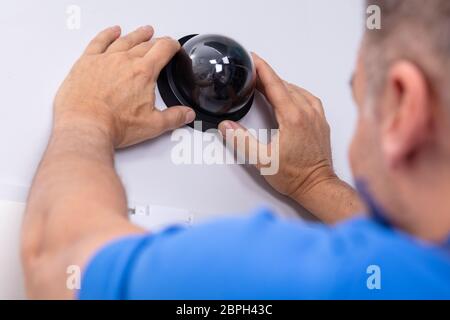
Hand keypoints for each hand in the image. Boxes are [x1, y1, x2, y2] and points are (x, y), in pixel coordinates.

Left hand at [53, 25, 195, 147]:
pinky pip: (99, 41)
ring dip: (136, 35)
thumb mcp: (152, 125)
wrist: (85, 126)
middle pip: (145, 44)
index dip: (172, 46)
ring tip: (143, 32)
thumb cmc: (114, 125)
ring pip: (124, 40)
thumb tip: (186, 114)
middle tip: (160, 42)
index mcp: (143, 72)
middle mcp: (125, 61)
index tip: (174, 46)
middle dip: (156, 42)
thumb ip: (173, 118)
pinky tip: (113, 32)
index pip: (163, 50)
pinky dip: (108, 34)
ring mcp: (104, 59)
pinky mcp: (86, 62)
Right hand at [219, 53, 334, 198]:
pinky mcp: (321, 122)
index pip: (275, 84)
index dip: (262, 69)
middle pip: (284, 85)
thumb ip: (241, 141)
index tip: (253, 58)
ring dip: (280, 84)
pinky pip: (308, 98)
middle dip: (267, 76)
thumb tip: (226, 127)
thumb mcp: (262, 161)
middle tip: (251, 72)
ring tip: (265, 84)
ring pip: (297, 90)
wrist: (318, 186)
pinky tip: (289, 96)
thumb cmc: (295, 176)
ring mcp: (317, 116)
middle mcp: (308, 113)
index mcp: (293, 118)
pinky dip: (295, 92)